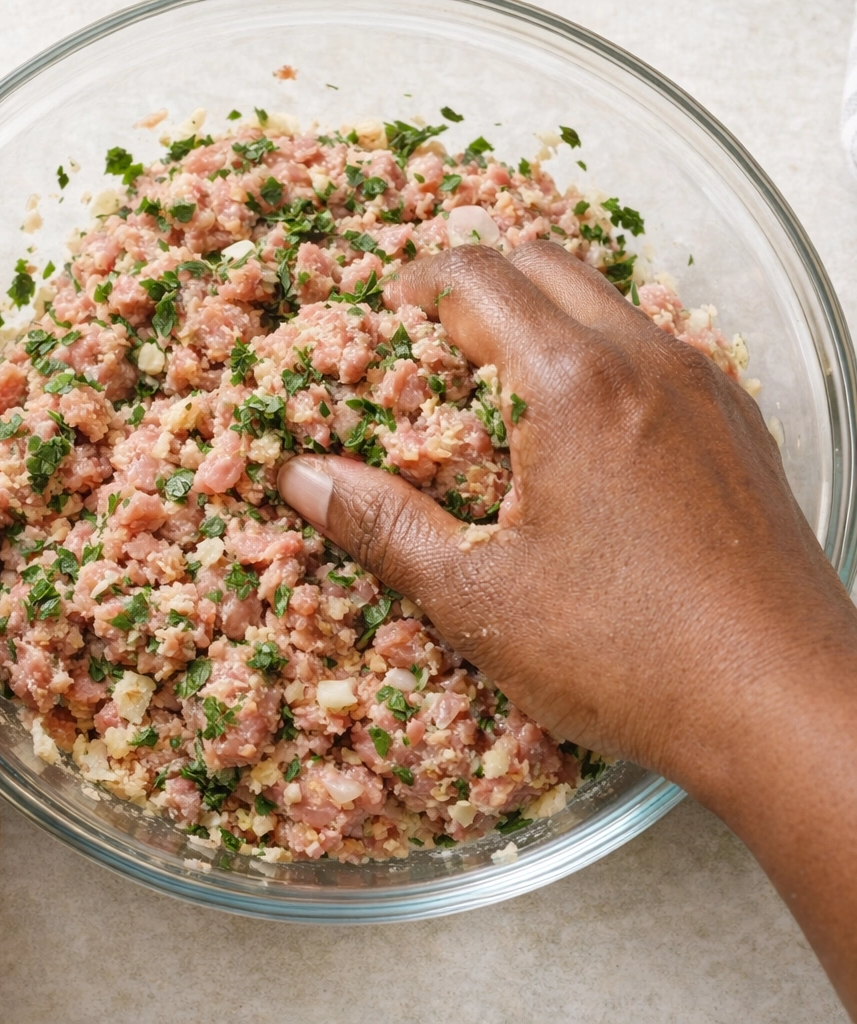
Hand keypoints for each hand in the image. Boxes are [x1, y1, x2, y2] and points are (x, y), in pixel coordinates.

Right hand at [281, 241, 852, 782]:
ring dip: (543, 317)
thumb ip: (383, 523)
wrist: (787, 706)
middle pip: (545, 264)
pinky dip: (601, 357)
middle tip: (431, 342)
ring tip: (498, 384)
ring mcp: (705, 387)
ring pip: (607, 301)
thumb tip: (301, 476)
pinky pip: (656, 351)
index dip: (417, 284)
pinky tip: (581, 432)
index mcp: (575, 386)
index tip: (384, 313)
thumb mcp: (480, 597)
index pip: (478, 278)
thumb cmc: (631, 655)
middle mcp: (648, 361)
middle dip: (477, 284)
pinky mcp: (739, 424)